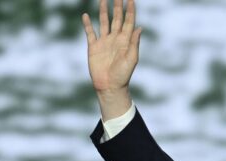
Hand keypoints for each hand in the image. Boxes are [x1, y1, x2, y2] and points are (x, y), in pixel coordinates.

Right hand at [82, 0, 141, 119]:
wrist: (110, 86)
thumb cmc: (123, 74)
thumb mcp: (132, 59)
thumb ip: (134, 43)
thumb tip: (139, 27)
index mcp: (126, 41)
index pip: (129, 21)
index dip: (130, 10)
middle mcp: (115, 39)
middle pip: (117, 19)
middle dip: (118, 7)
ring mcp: (104, 42)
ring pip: (104, 22)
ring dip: (103, 11)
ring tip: (104, 0)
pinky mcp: (93, 47)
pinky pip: (90, 33)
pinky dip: (87, 24)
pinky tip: (86, 15)